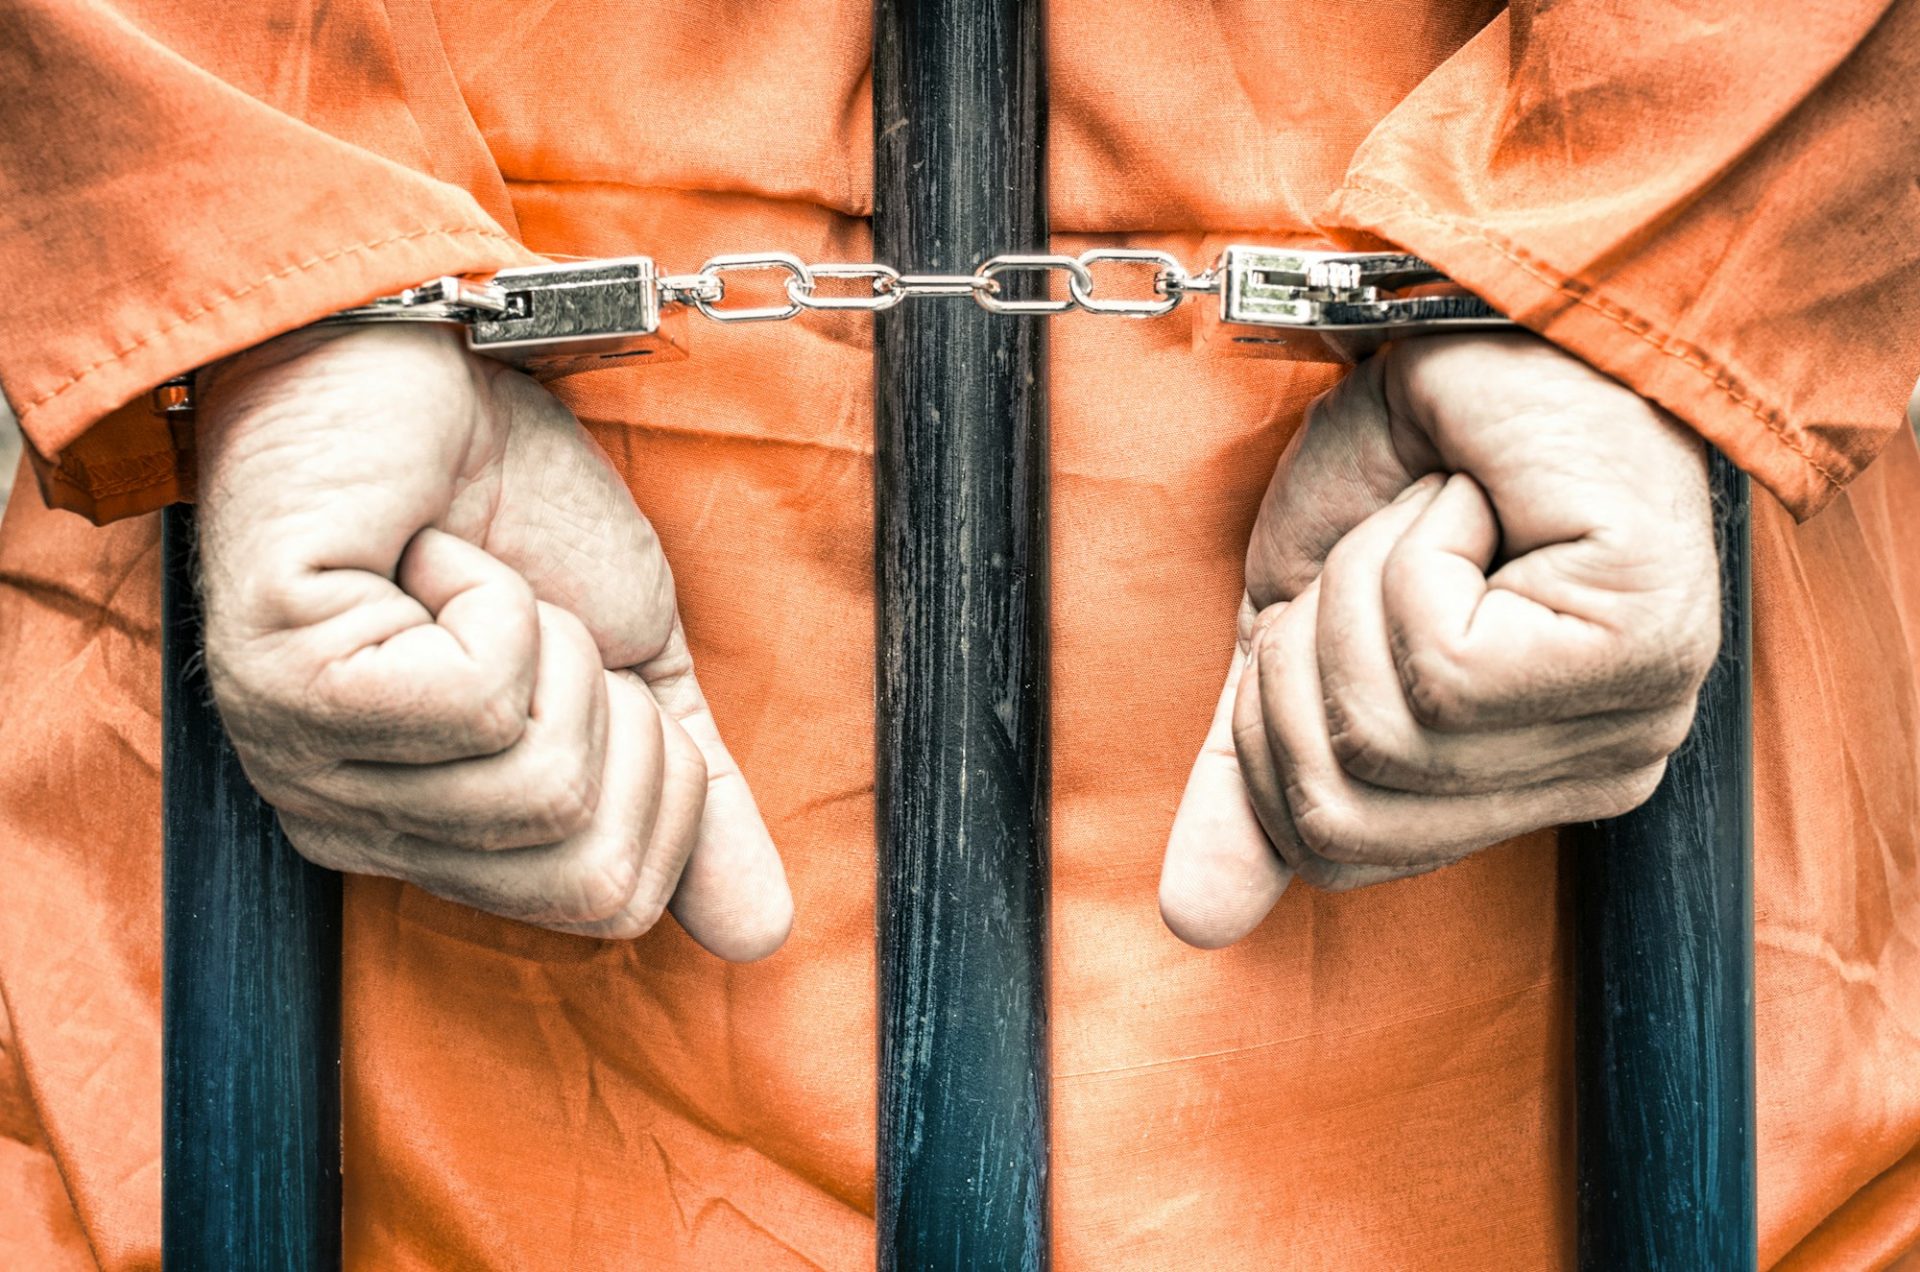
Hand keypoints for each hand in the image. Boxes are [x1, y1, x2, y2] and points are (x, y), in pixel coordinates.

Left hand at [194, 323, 791, 957]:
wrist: (419, 358)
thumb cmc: (511, 505)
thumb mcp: (636, 663)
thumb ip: (693, 793)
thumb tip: (763, 932)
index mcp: (439, 837)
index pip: (609, 902)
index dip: (661, 781)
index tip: (597, 668)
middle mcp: (359, 830)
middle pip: (586, 870)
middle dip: (616, 717)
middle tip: (539, 623)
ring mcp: (309, 766)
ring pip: (540, 781)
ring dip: (551, 642)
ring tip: (474, 581)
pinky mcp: (285, 684)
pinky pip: (479, 697)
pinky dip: (495, 597)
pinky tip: (423, 555)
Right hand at [1159, 334, 1717, 946]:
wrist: (1490, 322)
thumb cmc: (1409, 463)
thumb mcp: (1292, 630)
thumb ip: (1250, 768)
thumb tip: (1188, 919)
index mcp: (1513, 786)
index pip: (1336, 851)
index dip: (1268, 735)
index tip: (1301, 625)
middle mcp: (1588, 778)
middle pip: (1345, 808)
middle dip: (1302, 660)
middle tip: (1370, 558)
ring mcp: (1624, 724)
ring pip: (1388, 730)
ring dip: (1360, 586)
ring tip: (1432, 516)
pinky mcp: (1633, 653)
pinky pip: (1442, 663)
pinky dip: (1413, 552)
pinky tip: (1474, 504)